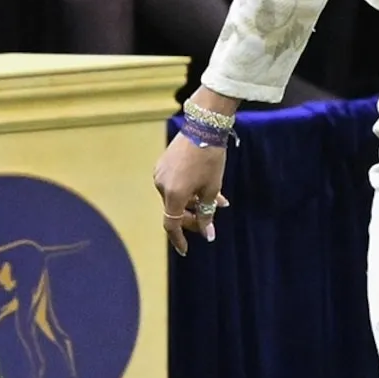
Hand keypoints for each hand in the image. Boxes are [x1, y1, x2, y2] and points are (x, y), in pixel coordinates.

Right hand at [154, 122, 232, 254]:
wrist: (203, 127)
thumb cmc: (210, 159)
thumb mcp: (212, 188)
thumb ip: (207, 213)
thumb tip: (207, 235)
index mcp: (173, 195)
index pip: (171, 225)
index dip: (179, 239)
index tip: (186, 250)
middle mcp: (161, 186)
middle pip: (175, 210)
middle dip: (193, 217)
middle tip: (211, 219)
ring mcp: (160, 174)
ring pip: (177, 196)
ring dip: (194, 202)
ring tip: (218, 200)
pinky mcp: (163, 164)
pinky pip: (175, 184)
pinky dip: (188, 190)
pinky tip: (205, 186)